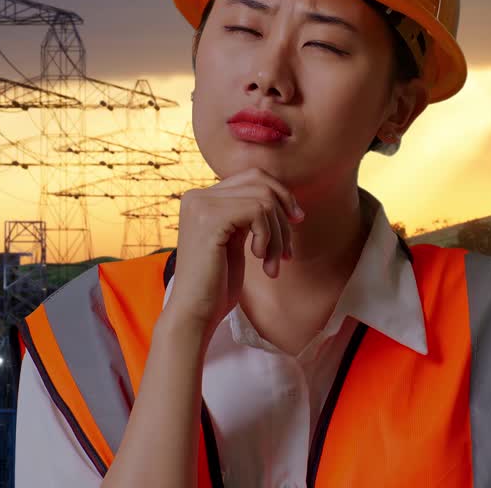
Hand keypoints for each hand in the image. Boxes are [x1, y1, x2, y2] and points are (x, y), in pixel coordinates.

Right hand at [165, 167, 304, 339]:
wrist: (195, 313)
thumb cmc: (216, 284)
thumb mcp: (236, 240)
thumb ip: (248, 215)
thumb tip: (286, 198)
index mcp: (202, 198)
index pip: (253, 177)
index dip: (281, 196)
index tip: (296, 222)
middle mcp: (198, 195)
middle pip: (261, 182)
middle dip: (283, 216)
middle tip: (287, 250)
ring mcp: (201, 204)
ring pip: (263, 198)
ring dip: (278, 234)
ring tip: (272, 263)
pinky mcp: (210, 218)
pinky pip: (258, 211)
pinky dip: (267, 237)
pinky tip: (258, 258)